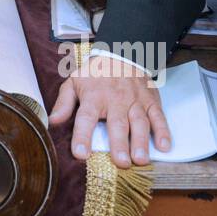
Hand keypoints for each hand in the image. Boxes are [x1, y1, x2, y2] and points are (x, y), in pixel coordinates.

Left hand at [50, 52, 170, 167]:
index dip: (83, 136)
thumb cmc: (95, 74)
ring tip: (140, 160)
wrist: (121, 53)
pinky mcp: (151, 101)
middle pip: (118, 123)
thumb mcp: (74, 83)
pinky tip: (164, 146)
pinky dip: (163, 131)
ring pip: (140, 122)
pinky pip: (159, 116)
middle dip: (119, 143)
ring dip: (141, 141)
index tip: (80, 153)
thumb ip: (64, 103)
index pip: (86, 118)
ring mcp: (136, 101)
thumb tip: (52, 122)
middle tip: (121, 162)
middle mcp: (116, 100)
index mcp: (94, 97)